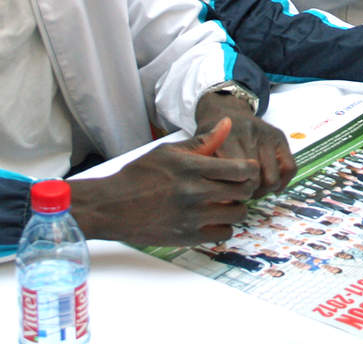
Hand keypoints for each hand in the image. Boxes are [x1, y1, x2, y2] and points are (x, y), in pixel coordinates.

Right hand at [71, 118, 259, 246]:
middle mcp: (194, 192)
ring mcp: (192, 217)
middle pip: (243, 192)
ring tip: (224, 202)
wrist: (112, 206)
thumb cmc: (139, 175)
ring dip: (235, 208)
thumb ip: (203, 141)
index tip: (246, 170)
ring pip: (237, 215)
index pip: (241, 169)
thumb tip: (228, 124)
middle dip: (245, 188)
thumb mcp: (168, 151)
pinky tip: (213, 218)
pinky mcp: (187, 237)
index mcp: (191, 167)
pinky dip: (224, 227)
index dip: (250, 169)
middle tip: (237, 186)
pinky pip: (223, 234)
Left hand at [196, 92, 296, 197]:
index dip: (236, 193)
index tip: (230, 198)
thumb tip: (225, 203)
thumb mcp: (202, 150)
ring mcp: (267, 134)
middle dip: (250, 194)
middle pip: (256, 180)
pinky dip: (283, 182)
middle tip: (242, 196)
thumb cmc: (212, 137)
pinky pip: (290, 167)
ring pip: (273, 178)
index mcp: (227, 137)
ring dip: (265, 190)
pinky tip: (272, 186)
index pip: (238, 176)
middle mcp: (249, 133)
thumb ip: (211, 172)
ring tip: (255, 191)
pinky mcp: (279, 137)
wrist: (225, 109)